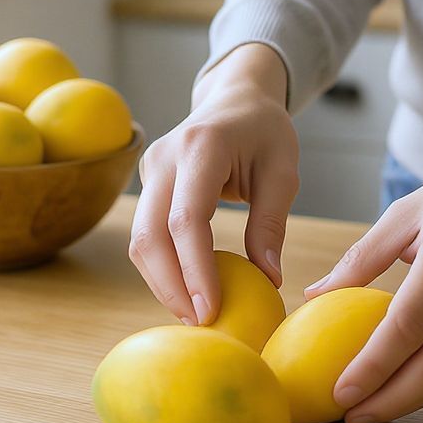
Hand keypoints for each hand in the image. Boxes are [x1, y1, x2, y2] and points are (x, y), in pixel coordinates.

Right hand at [129, 43, 298, 325]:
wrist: (234, 97)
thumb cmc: (265, 131)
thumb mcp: (283, 171)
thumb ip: (271, 223)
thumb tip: (269, 280)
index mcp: (203, 147)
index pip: (187, 219)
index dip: (195, 269)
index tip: (210, 310)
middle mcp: (165, 156)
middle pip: (150, 235)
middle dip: (170, 286)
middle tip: (201, 325)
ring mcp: (150, 168)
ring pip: (140, 240)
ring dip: (162, 282)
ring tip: (194, 315)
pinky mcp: (147, 182)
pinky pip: (146, 233)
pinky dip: (162, 267)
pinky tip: (186, 291)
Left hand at [304, 124, 422, 422]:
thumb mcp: (409, 210)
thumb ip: (364, 255)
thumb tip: (316, 294)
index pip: (409, 323)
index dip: (374, 364)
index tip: (340, 391)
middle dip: (390, 400)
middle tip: (350, 419)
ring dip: (412, 401)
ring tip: (371, 413)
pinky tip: (406, 388)